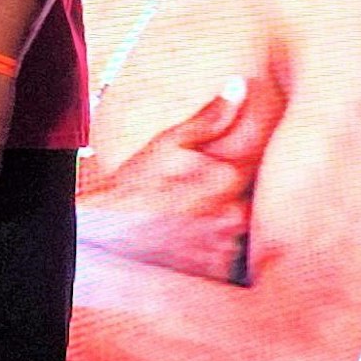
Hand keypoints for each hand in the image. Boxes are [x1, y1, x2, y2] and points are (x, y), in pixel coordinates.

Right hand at [78, 78, 259, 282]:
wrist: (102, 234)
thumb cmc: (131, 188)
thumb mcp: (167, 144)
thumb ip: (210, 117)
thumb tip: (238, 87)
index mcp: (228, 179)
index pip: (258, 167)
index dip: (236, 172)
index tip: (210, 178)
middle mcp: (234, 215)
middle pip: (249, 203)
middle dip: (227, 201)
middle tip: (190, 202)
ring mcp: (226, 247)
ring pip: (237, 231)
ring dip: (219, 227)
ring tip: (183, 224)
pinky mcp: (216, 273)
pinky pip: (226, 260)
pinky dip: (210, 252)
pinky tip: (184, 244)